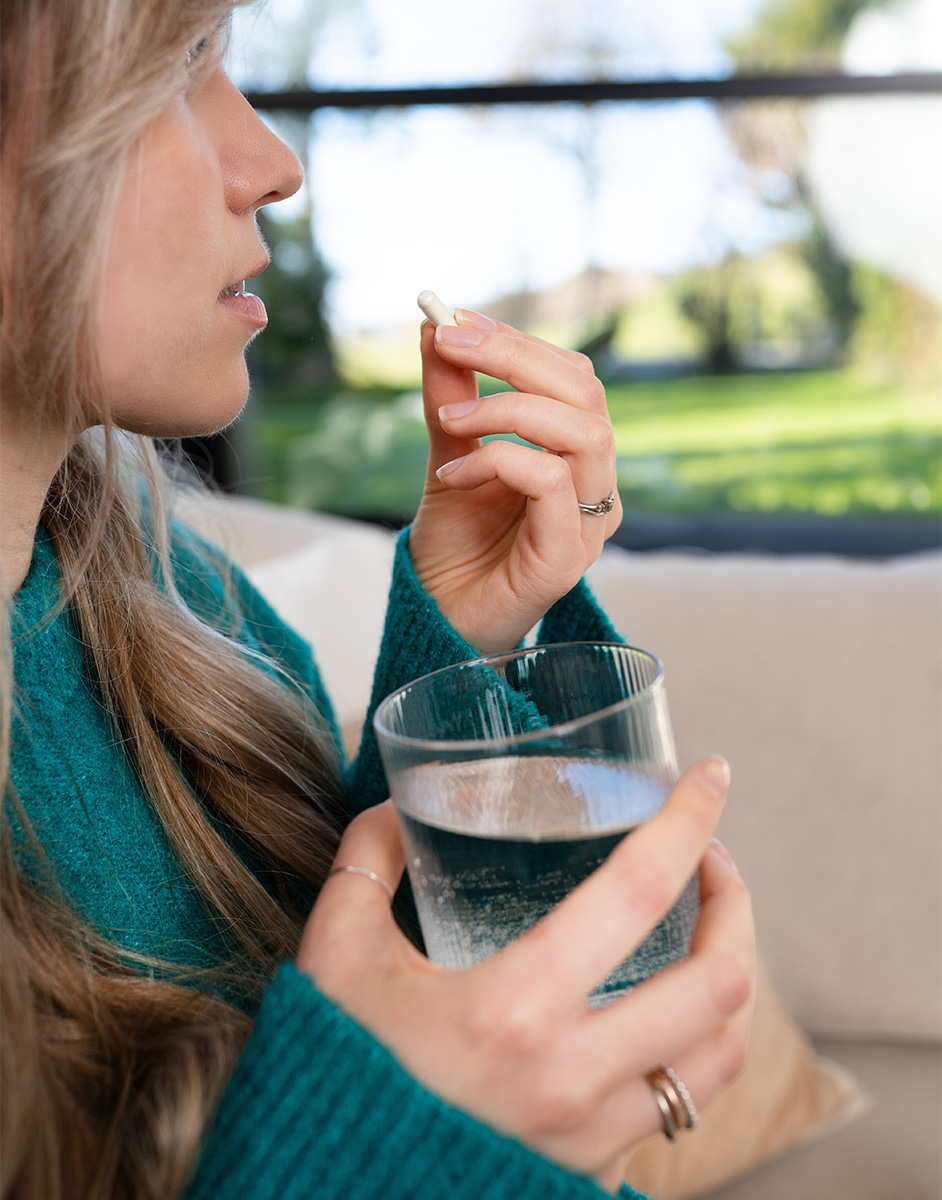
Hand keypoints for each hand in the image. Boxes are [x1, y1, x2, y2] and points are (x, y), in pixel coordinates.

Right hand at [298, 760, 754, 1192]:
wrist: (327, 1192)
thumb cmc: (332, 1076)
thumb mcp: (336, 957)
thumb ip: (367, 865)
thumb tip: (396, 808)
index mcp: (512, 1010)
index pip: (637, 891)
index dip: (688, 820)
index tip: (710, 776)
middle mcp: (570, 1079)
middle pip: (717, 982)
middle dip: (735, 902)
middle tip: (711, 858)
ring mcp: (591, 1140)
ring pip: (719, 1056)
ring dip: (730, 980)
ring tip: (707, 934)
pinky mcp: (591, 1178)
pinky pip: (676, 1109)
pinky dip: (688, 1048)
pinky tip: (660, 1016)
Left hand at [408, 310, 622, 652]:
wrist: (439, 619)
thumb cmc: (455, 545)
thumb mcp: (448, 454)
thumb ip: (450, 395)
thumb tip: (434, 323)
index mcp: (574, 455)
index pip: (572, 378)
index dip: (518, 341)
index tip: (455, 319)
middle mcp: (594, 485)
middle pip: (586, 393)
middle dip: (515, 355)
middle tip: (450, 341)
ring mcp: (588, 522)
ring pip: (583, 431)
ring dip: (509, 407)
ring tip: (450, 419)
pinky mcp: (567, 557)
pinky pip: (552, 482)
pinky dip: (498, 460)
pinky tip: (453, 474)